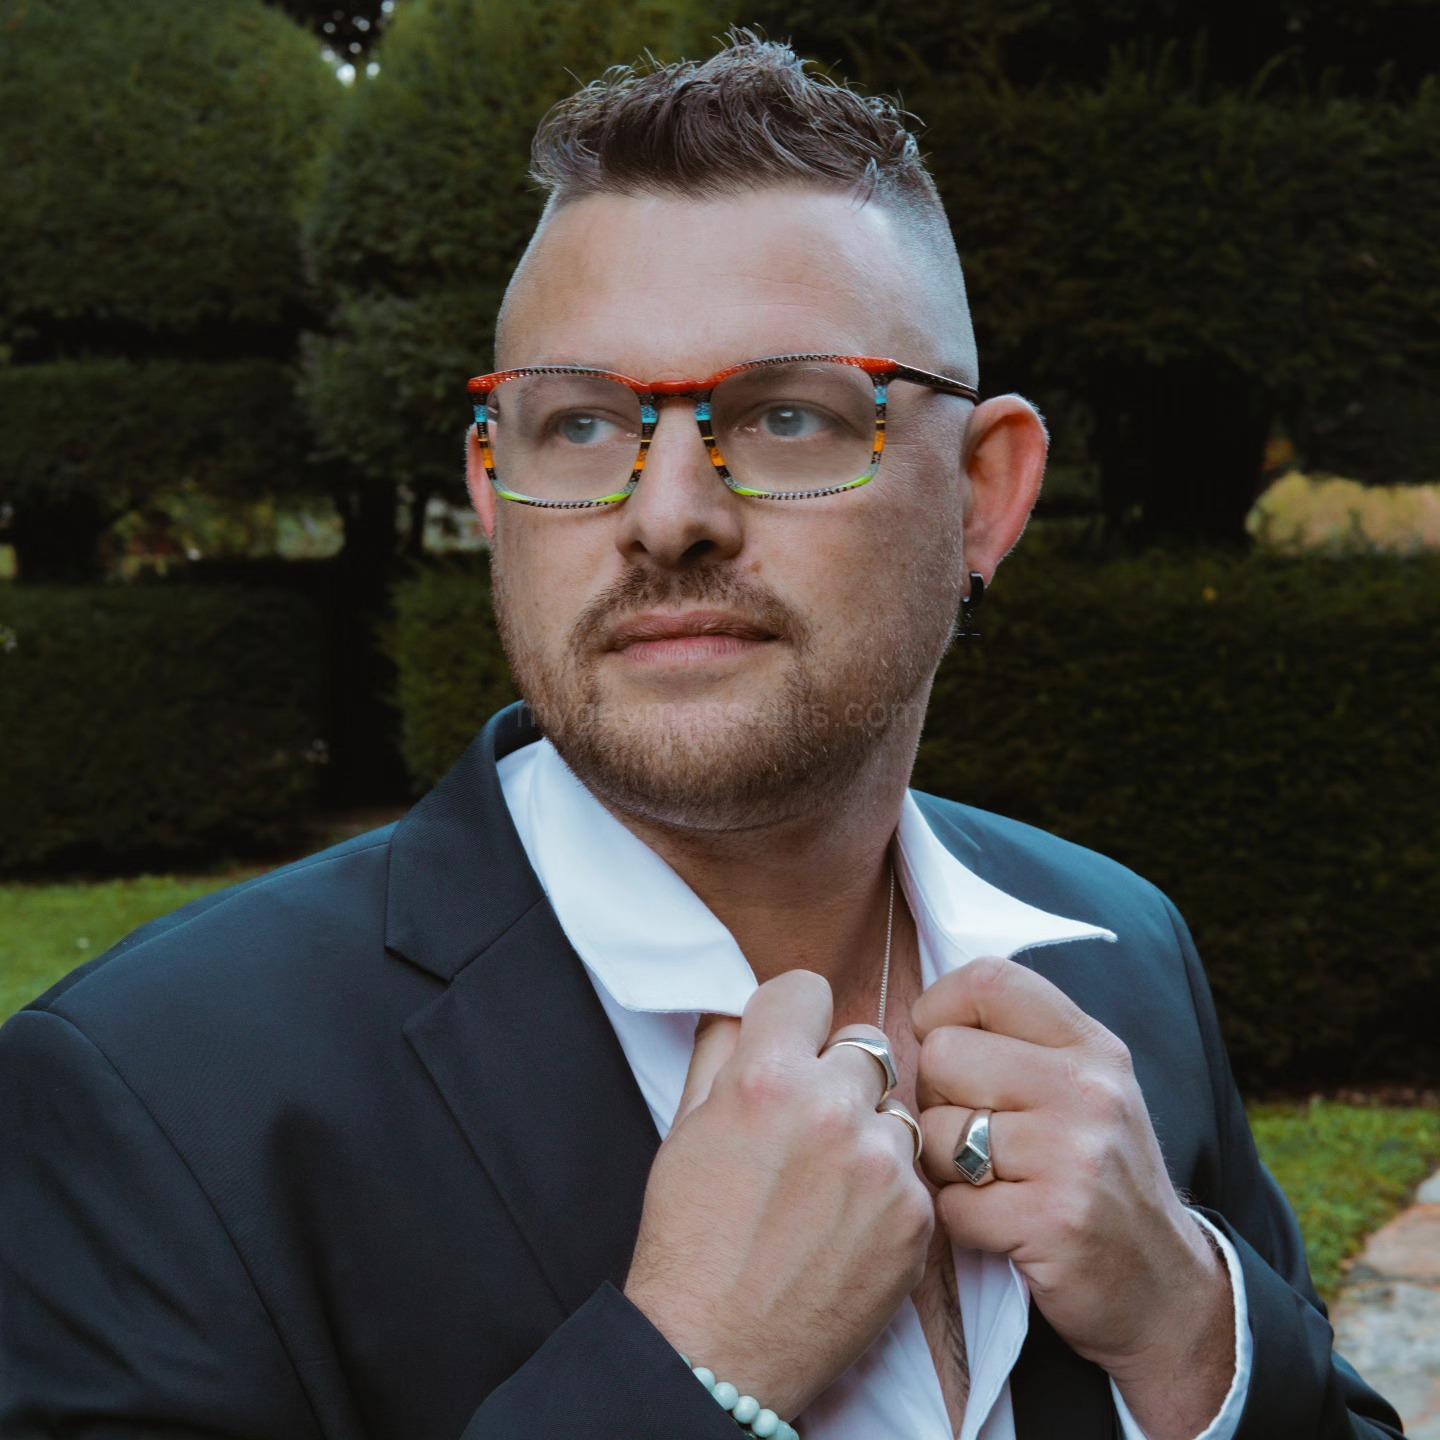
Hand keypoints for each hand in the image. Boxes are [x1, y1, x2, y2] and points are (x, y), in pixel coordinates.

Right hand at [623, 970, 934, 1419]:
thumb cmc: (689, 1241)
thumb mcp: (683, 1127)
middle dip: (835, 1073)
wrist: (717, 1350)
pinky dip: (887, 1190)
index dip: (794, 1015)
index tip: (791, 1039)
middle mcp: (831, 1109)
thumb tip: (745, 1008)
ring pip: (893, 1109)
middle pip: (863, 1044)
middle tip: (807, 1122)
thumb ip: (719, 1051)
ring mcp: (882, 1165)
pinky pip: (913, 1172)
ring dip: (866, 1132)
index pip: (808, 989)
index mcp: (766, 1078)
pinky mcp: (917, 1217)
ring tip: (827, 1184)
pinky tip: (848, 1225)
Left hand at [911, 956, 1229, 1389]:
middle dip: (937, 1099)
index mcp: (1090, 1046)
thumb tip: (921, 1018)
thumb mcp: (1084, 1090)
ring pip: (938, 1130)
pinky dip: (961, 1221)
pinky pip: (950, 1203)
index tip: (944, 1049)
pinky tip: (1002, 1226)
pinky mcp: (1054, 1221)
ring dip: (946, 1167)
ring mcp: (1074, 1154)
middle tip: (972, 1135)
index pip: (987, 979)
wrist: (1165, 1290)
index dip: (939, 1009)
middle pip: (942, 1054)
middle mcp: (1088, 1089)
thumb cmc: (1100, 1179)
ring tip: (993, 1183)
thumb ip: (1019, 1044)